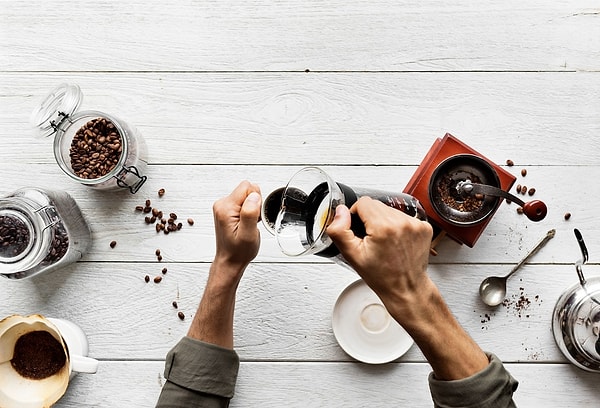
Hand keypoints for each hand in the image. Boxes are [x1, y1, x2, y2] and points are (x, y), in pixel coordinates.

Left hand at [212, 181, 261, 275]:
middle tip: (251, 222)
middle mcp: (222, 204)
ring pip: (247, 195)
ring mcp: (224, 206)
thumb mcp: (248, 234)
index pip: (247, 187)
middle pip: (247, 189)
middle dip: (255, 204)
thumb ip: (250, 213)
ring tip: (248, 224)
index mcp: (225, 208)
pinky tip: (246, 223)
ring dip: (252, 208)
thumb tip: (254, 196)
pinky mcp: (227, 209)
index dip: (256, 200)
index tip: (253, 217)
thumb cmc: (238, 251)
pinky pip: (244, 201)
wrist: (230, 260)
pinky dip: (249, 211)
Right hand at [327, 197, 488, 379]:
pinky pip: (404, 219)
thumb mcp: (354, 259)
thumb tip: (338, 213)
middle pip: (377, 206)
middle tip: (369, 244)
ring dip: (382, 224)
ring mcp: (418, 226)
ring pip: (391, 211)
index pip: (363, 202)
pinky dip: (397, 229)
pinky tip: (394, 247)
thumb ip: (341, 231)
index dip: (355, 217)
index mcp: (386, 225)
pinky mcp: (425, 230)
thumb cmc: (386, 283)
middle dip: (369, 221)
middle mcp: (405, 222)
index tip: (355, 231)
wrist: (410, 296)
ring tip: (383, 248)